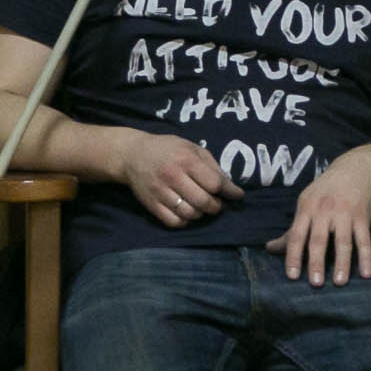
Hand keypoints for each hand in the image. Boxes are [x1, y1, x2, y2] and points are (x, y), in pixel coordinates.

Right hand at [118, 132, 242, 227]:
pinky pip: (174, 222)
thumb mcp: (191, 148)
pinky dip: (185, 221)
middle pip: (204, 201)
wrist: (133, 155)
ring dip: (202, 214)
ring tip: (203, 207)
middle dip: (217, 206)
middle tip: (218, 204)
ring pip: (190, 214)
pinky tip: (188, 213)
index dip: (229, 191)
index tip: (237, 196)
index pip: (214, 183)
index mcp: (186, 160)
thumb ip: (211, 165)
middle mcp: (173, 176)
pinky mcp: (151, 205)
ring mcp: (161, 192)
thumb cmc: (168, 149)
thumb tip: (229, 186)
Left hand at [266, 152, 370, 285]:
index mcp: (307, 208)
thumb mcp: (306, 203)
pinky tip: (367, 273)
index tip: (292, 276)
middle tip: (315, 284)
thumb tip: (269, 249)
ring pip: (343, 241)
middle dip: (316, 262)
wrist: (355, 168)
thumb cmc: (325, 191)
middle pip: (319, 239)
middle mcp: (325, 211)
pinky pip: (364, 240)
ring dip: (342, 263)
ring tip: (340, 282)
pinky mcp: (363, 216)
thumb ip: (292, 229)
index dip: (293, 256)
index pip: (297, 235)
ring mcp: (345, 213)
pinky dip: (366, 257)